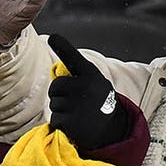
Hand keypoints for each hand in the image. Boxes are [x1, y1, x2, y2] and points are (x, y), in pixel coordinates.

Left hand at [47, 34, 127, 150]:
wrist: (113, 129)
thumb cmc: (97, 102)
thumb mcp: (94, 84)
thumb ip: (76, 74)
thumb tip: (54, 45)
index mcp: (91, 75)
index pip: (74, 59)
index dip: (63, 46)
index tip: (52, 36)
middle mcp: (86, 87)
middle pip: (55, 86)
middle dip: (60, 94)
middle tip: (76, 102)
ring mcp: (78, 104)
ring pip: (54, 103)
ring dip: (62, 110)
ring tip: (79, 113)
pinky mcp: (70, 121)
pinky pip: (54, 119)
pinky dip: (61, 123)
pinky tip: (76, 124)